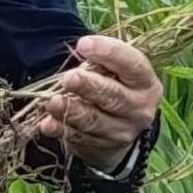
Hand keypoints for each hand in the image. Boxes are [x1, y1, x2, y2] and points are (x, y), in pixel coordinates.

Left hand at [38, 35, 162, 168]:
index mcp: (145, 83)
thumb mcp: (117, 72)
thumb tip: (81, 51)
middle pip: (113, 96)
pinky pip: (79, 138)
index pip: (132, 65)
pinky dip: (61, 130)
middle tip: (68, 78)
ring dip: (71, 110)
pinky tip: (47, 124)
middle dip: (88, 86)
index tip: (83, 45)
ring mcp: (121, 131)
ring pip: (94, 120)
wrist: (123, 128)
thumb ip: (102, 62)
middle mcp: (139, 109)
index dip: (109, 53)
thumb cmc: (116, 86)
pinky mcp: (102, 148)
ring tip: (52, 102)